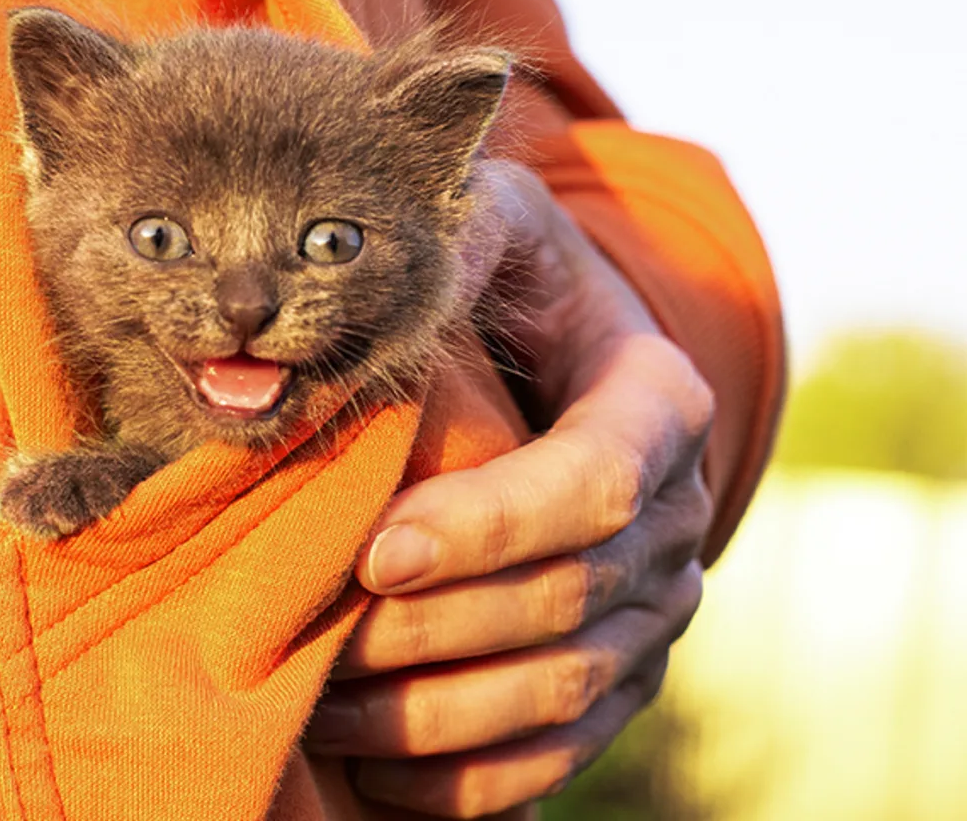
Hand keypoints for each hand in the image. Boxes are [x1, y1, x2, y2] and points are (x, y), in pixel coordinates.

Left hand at [304, 160, 715, 818]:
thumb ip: (456, 237)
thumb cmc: (507, 277)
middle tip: (315, 637)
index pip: (595, 484)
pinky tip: (379, 773)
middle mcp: (673, 513)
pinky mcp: (621, 666)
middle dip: (433, 627)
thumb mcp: (489, 223)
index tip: (376, 551)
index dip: (491, 526)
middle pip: (568, 600)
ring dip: (437, 712)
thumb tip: (373, 274)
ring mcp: (655, 603)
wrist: (556, 348)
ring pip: (565, 688)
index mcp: (658, 400)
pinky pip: (565, 750)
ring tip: (322, 706)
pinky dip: (476, 778)